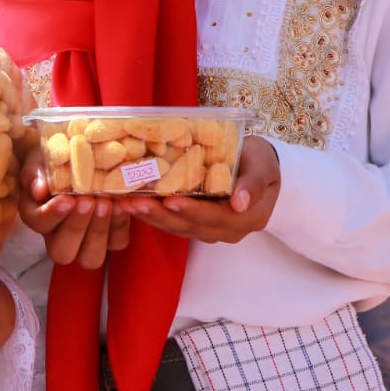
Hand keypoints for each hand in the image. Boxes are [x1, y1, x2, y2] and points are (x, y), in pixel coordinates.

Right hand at [15, 145, 131, 268]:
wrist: (82, 155)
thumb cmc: (56, 157)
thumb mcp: (41, 159)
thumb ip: (35, 173)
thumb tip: (39, 190)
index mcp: (37, 215)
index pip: (39, 224)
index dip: (52, 215)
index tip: (66, 199)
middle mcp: (57, 236)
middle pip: (62, 251)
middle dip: (76, 227)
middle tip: (88, 201)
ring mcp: (85, 242)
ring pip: (90, 258)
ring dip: (99, 232)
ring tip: (106, 203)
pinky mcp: (110, 239)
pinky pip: (117, 243)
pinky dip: (121, 225)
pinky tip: (123, 204)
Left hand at [127, 135, 280, 243]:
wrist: (258, 166)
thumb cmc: (260, 160)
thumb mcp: (264, 164)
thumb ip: (254, 182)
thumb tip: (240, 203)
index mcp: (249, 217)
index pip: (218, 217)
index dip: (193, 211)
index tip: (170, 200)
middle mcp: (230, 230)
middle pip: (193, 226)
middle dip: (162, 215)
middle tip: (135, 202)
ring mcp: (212, 230)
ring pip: (179, 227)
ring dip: (152, 217)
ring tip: (126, 204)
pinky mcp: (197, 224)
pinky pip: (174, 223)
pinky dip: (154, 215)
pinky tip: (132, 204)